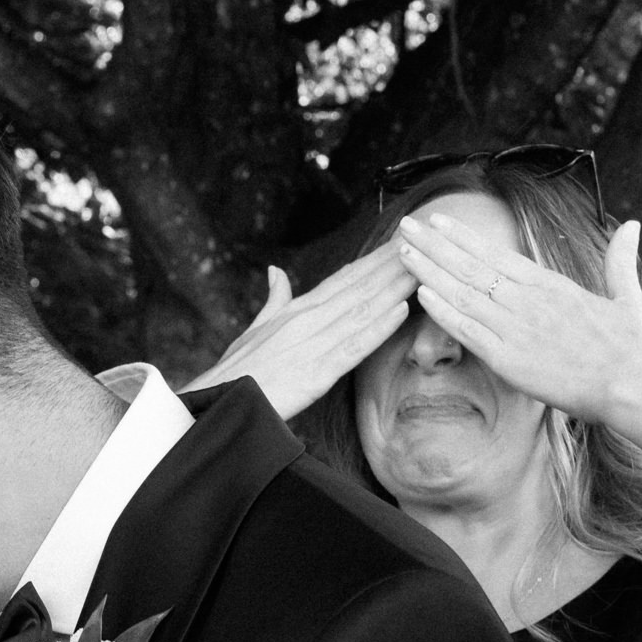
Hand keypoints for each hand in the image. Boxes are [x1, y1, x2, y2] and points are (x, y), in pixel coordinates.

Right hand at [180, 247, 417, 423]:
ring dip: (395, 287)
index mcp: (296, 310)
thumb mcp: (254, 329)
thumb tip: (276, 271)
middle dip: (393, 263)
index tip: (402, 239)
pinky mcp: (314, 373)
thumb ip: (273, 300)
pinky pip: (352, 347)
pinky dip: (377, 328)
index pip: (344, 278)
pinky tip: (401, 311)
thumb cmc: (234, 372)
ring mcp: (311, 345)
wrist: (215, 403)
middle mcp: (306, 320)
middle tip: (427, 238)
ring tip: (424, 265)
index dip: (375, 259)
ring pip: (361, 310)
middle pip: (359, 286)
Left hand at [398, 211, 641, 432]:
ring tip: (401, 250)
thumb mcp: (628, 297)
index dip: (464, 237)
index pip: (497, 254)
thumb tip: (634, 225)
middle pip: (471, 265)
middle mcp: (528, 299)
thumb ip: (621, 261)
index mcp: (551, 285)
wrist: (629, 384)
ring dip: (429, 270)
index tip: (439, 222)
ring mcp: (515, 327)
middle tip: (404, 225)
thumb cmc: (632, 348)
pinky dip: (443, 310)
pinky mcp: (508, 358)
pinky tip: (419, 294)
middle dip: (435, 244)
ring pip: (463, 292)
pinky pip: (467, 330)